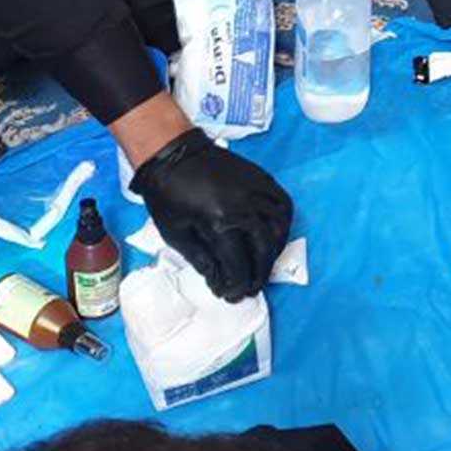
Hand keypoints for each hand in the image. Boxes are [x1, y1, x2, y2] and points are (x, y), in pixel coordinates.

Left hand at [131, 129, 292, 301]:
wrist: (171, 154)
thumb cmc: (167, 194)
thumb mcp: (176, 233)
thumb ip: (201, 260)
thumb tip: (218, 280)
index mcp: (219, 221)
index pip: (238, 263)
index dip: (236, 284)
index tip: (232, 295)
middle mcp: (244, 206)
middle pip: (264, 248)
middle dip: (260, 273)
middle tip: (252, 287)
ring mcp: (256, 189)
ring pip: (280, 226)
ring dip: (276, 249)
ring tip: (265, 262)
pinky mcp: (260, 178)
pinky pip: (283, 202)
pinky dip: (283, 222)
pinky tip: (275, 233)